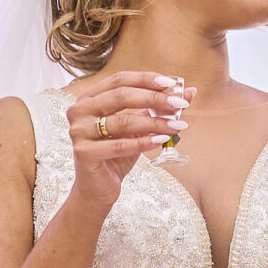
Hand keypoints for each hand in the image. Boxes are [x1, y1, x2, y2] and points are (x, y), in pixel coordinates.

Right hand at [64, 72, 190, 206]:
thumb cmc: (117, 153)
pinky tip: (162, 140)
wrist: (98, 188)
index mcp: (89, 98)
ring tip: (177, 125)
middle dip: (154, 98)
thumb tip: (189, 91)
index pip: (119, 80)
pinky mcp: (84, 153)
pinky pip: (119, 145)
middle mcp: (79, 111)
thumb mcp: (139, 127)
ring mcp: (78, 131)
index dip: (146, 79)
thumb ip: (159, 108)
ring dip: (154, 122)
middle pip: (121, 96)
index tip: (172, 82)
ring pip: (123, 121)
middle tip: (179, 103)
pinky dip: (143, 142)